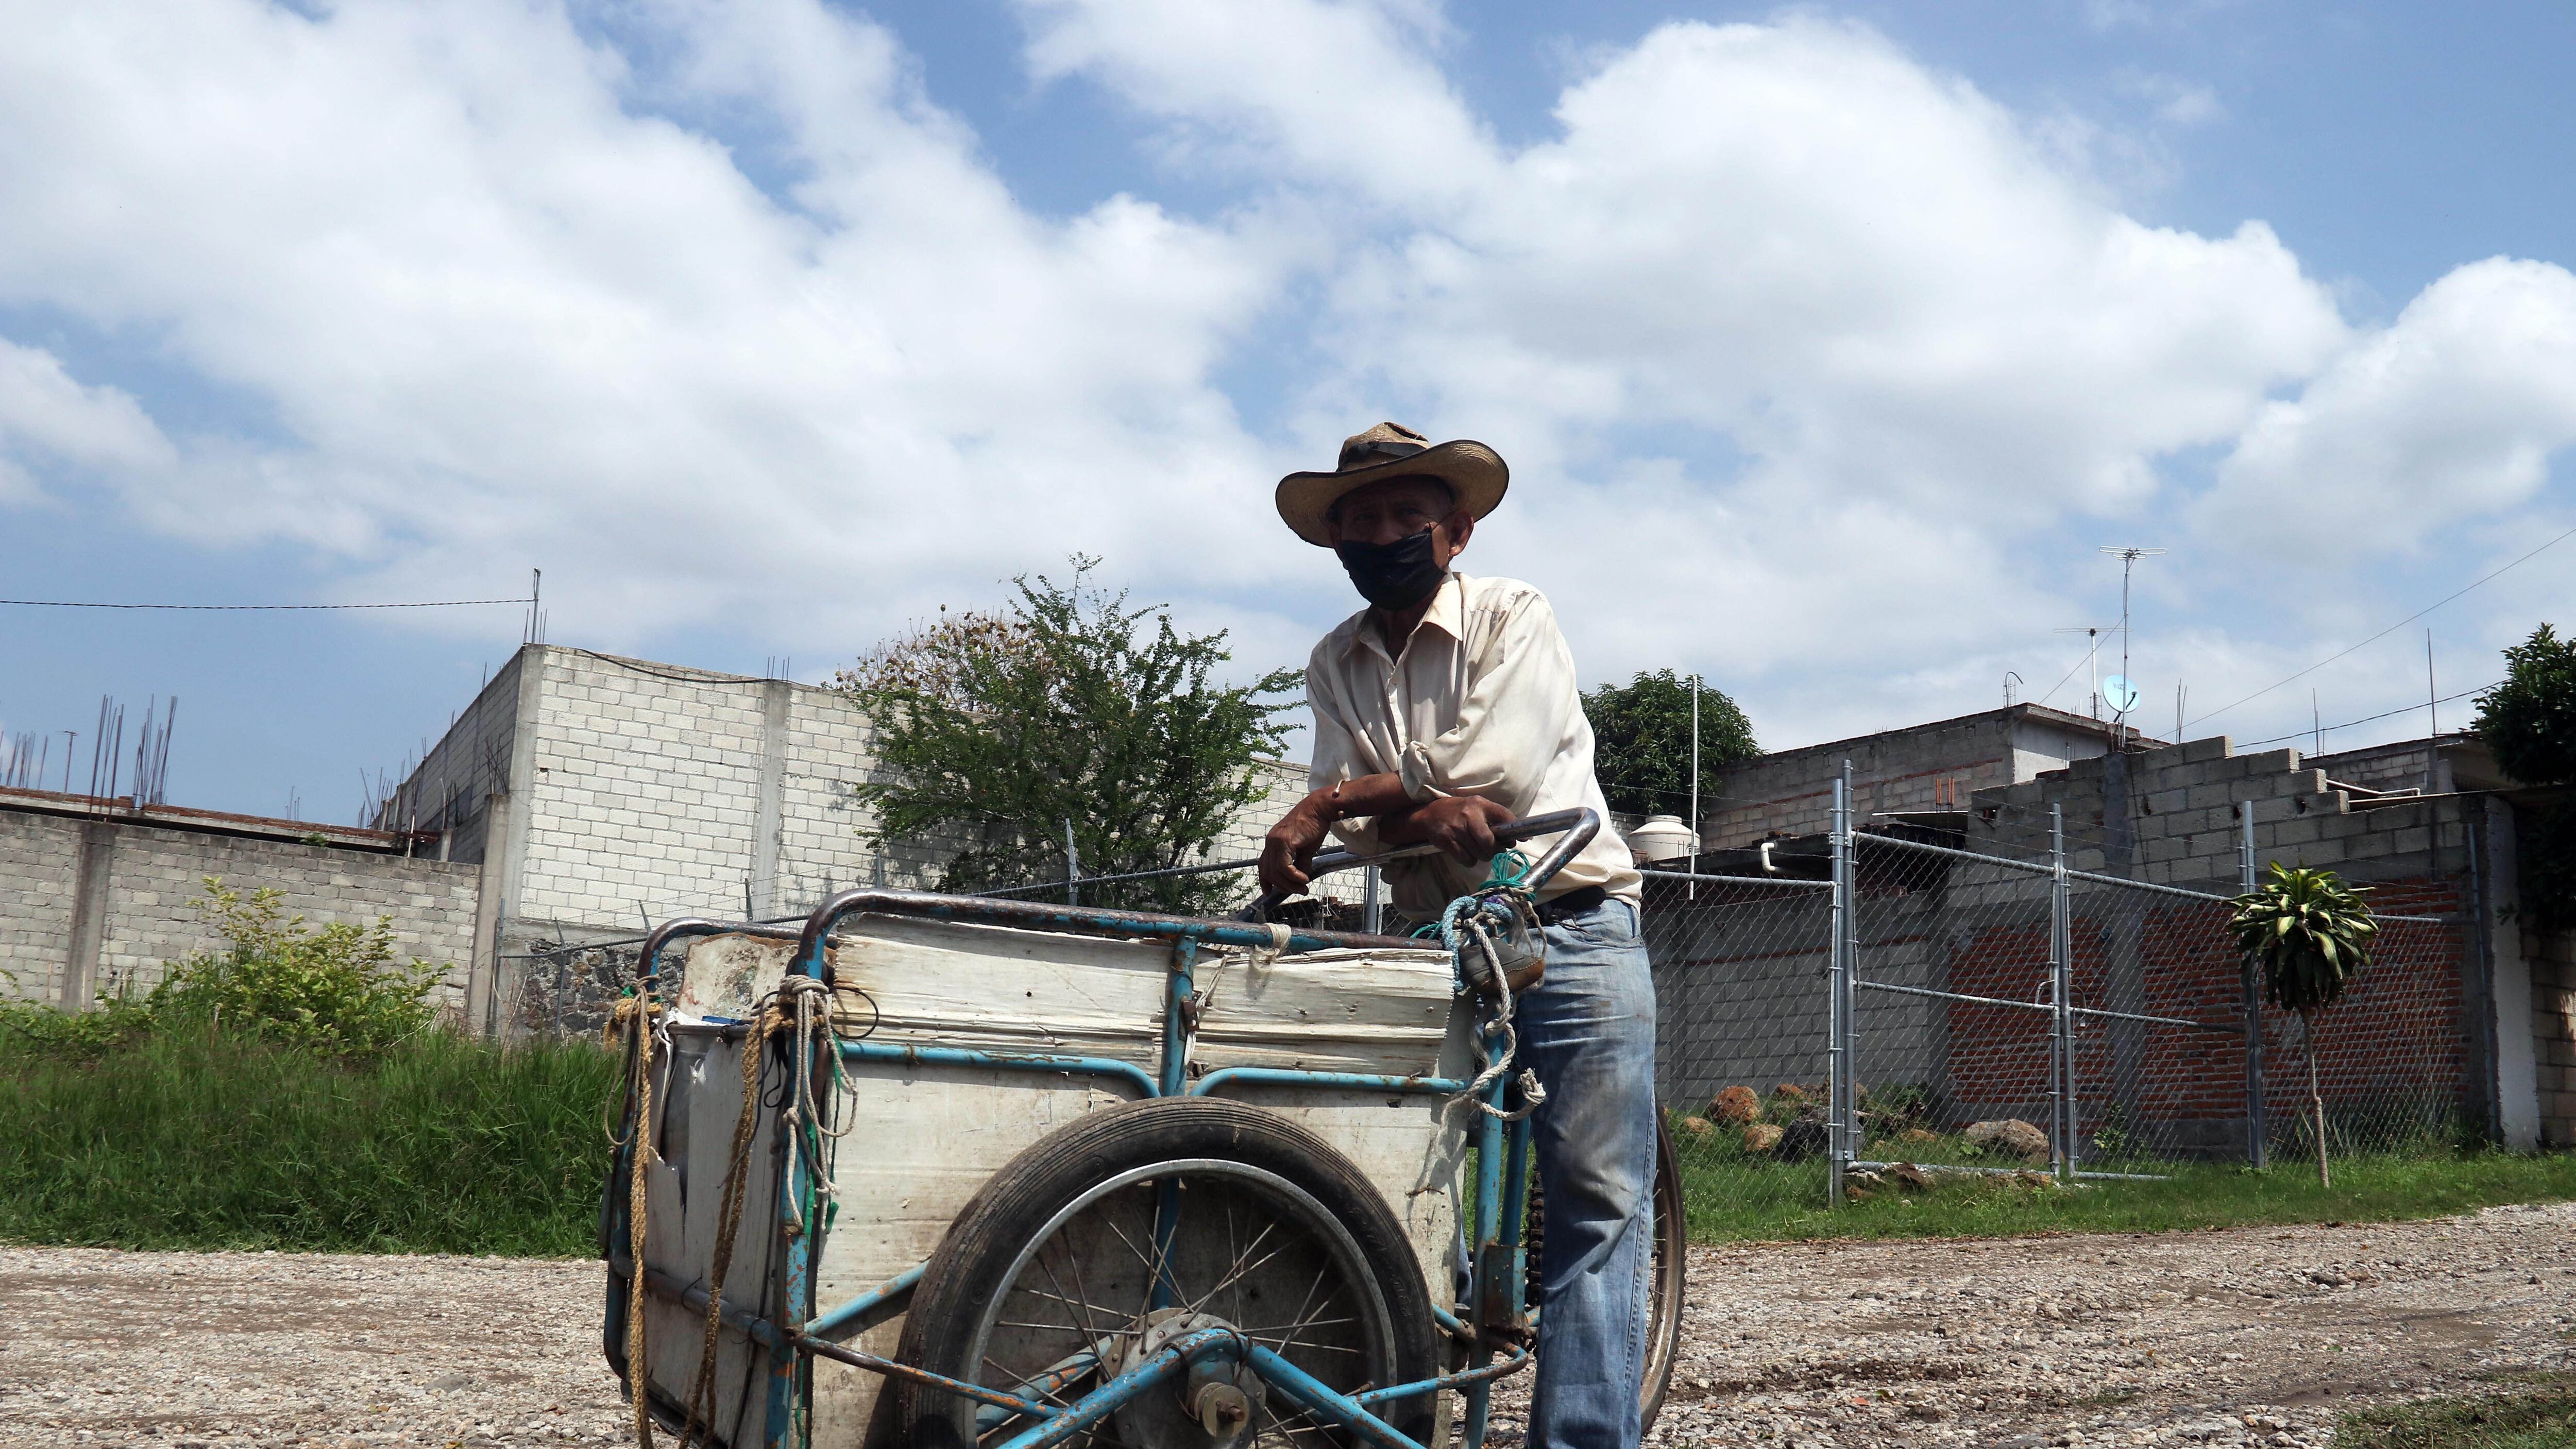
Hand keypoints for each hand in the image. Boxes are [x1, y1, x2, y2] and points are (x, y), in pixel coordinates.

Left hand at [1259, 794, 1332, 896]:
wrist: (1320, 809)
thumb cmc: (1314, 826)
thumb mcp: (1306, 849)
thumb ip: (1300, 863)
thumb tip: (1301, 879)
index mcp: (1273, 842)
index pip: (1263, 865)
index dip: (1264, 880)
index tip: (1268, 892)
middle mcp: (1270, 841)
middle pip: (1268, 872)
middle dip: (1283, 886)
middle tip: (1299, 890)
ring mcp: (1275, 841)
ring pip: (1275, 872)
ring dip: (1290, 884)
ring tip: (1304, 887)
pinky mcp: (1283, 841)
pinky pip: (1284, 866)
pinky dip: (1294, 876)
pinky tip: (1304, 878)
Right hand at [1389, 795, 1518, 865]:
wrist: (1429, 815)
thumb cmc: (1459, 812)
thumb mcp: (1476, 807)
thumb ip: (1495, 818)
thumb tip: (1518, 837)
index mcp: (1479, 804)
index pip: (1503, 815)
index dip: (1514, 830)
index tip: (1520, 839)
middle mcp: (1469, 815)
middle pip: (1490, 842)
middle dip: (1495, 850)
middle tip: (1493, 849)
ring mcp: (1457, 829)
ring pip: (1480, 854)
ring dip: (1482, 856)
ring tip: (1477, 849)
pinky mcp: (1447, 842)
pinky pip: (1467, 859)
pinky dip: (1469, 860)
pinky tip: (1466, 852)